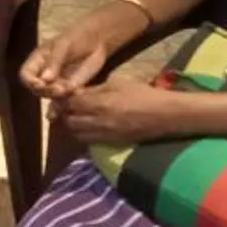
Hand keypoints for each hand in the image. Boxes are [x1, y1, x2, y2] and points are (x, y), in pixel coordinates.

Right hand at [21, 21, 113, 98]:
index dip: (29, 81)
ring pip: (51, 96)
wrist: (97, 41)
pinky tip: (79, 91)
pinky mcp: (70, 88)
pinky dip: (71, 97)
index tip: (40, 84)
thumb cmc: (77, 38)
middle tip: (59, 89)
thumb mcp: (64, 46)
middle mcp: (44, 73)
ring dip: (58, 96)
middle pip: (36, 89)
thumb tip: (44, 79)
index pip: (25, 75)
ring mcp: (57, 82)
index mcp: (38, 61)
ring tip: (71, 89)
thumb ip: (54, 62)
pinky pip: (66, 98)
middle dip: (46, 91)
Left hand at [50, 78, 174, 145]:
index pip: (70, 103)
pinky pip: (88, 141)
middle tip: (66, 107)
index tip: (61, 95)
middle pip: (69, 121)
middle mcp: (99, 121)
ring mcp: (104, 135)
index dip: (63, 99)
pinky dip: (82, 134)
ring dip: (72, 125)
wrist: (165, 115)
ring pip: (76, 134)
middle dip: (64, 113)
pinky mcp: (111, 143)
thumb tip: (77, 92)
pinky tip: (86, 126)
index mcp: (100, 103)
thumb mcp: (118, 83)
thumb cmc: (143, 94)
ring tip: (75, 117)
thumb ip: (95, 89)